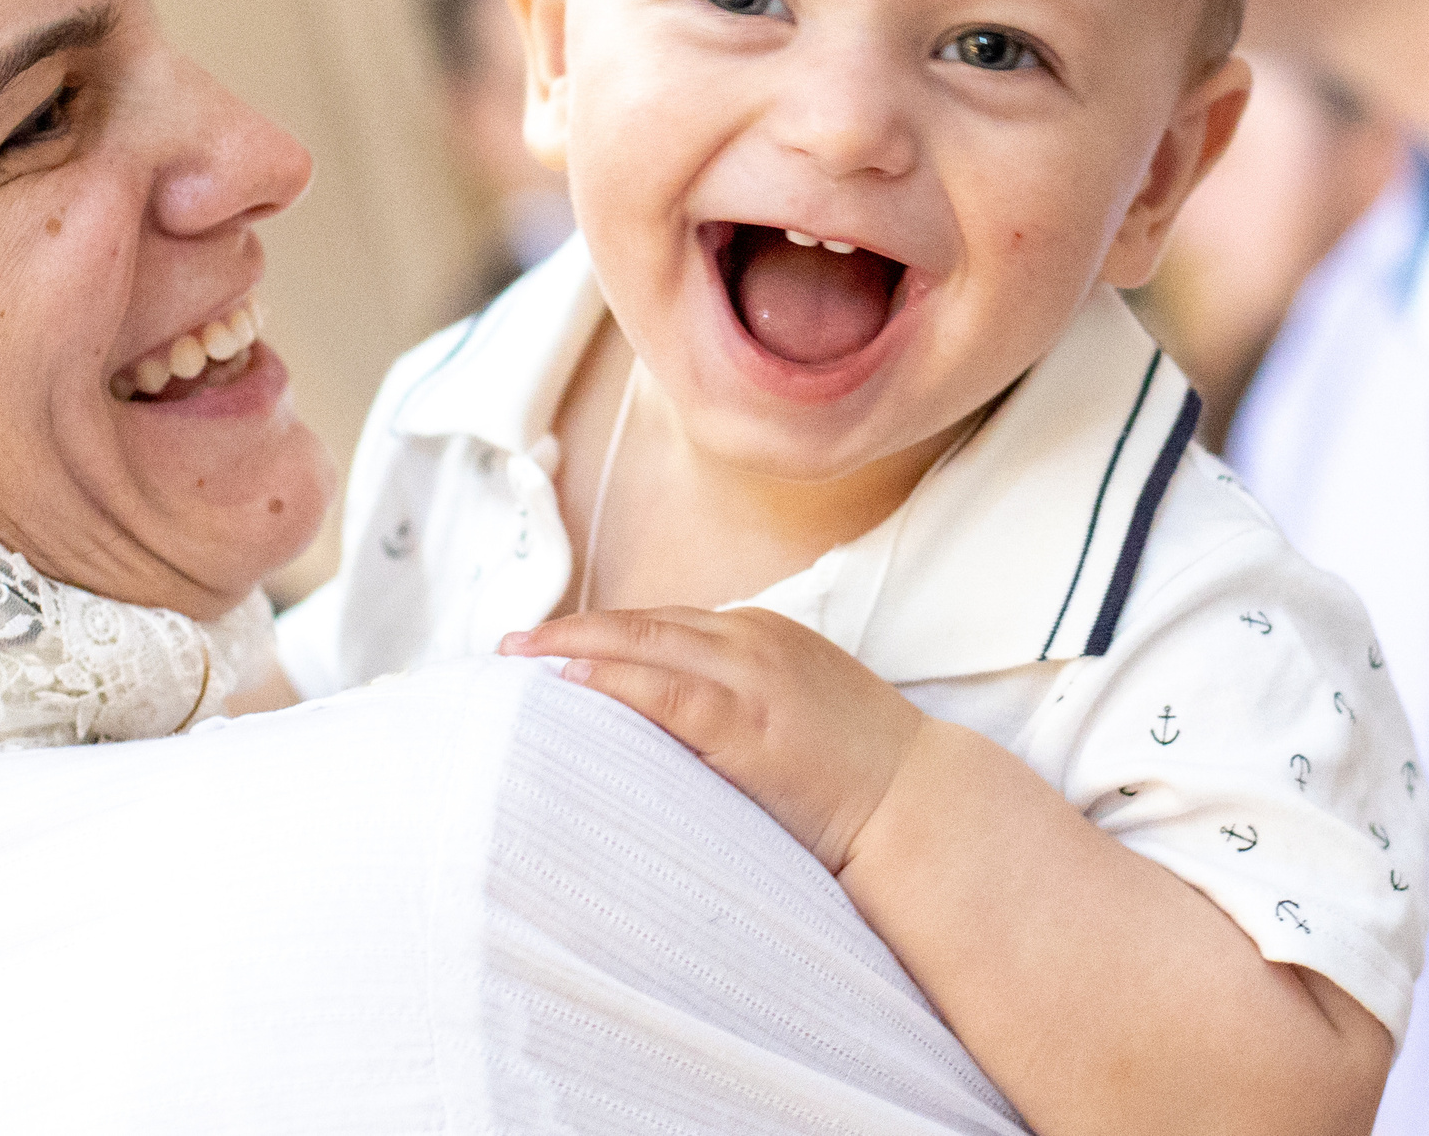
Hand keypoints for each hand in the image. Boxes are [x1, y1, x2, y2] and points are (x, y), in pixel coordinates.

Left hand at [501, 606, 925, 873]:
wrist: (919, 804)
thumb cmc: (858, 775)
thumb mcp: (795, 714)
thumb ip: (736, 703)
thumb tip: (668, 727)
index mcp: (763, 634)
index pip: (663, 624)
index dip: (601, 633)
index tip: (550, 648)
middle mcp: (753, 640)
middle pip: (642, 623)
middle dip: (571, 632)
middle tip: (509, 646)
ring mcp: (753, 675)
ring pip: (643, 644)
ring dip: (573, 648)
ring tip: (517, 661)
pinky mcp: (750, 722)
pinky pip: (666, 690)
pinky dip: (613, 680)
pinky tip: (569, 684)